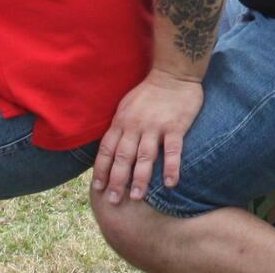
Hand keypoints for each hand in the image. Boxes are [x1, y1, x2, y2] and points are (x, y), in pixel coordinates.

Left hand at [91, 70, 203, 204]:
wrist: (174, 73)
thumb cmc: (150, 91)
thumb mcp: (126, 106)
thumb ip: (120, 127)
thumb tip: (111, 148)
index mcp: (121, 121)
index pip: (107, 150)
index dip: (102, 170)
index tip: (98, 188)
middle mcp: (135, 126)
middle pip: (123, 157)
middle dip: (117, 180)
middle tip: (114, 201)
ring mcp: (156, 126)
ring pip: (145, 157)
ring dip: (140, 179)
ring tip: (137, 197)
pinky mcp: (176, 126)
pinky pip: (172, 150)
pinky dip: (171, 167)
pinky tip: (171, 183)